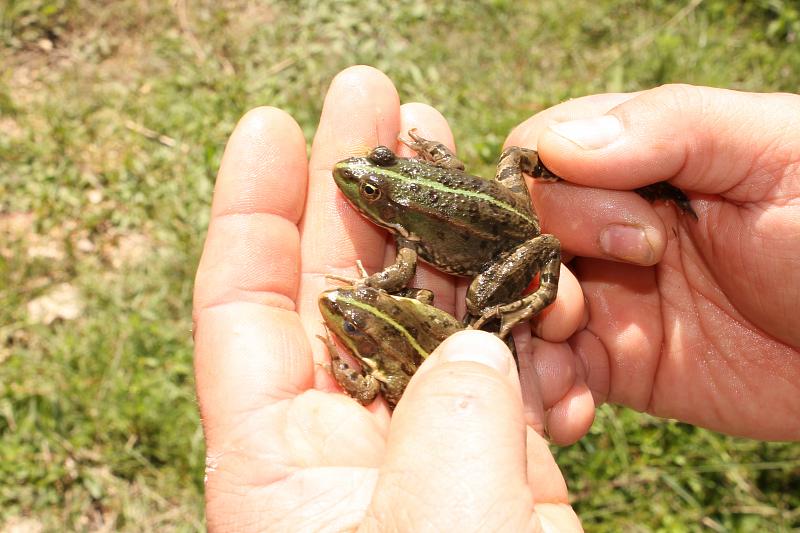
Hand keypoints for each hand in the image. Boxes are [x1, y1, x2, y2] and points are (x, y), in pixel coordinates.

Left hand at [193, 66, 582, 529]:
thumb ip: (447, 439)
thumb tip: (479, 350)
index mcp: (281, 466)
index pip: (244, 311)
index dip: (250, 211)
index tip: (271, 126)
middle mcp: (346, 441)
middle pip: (340, 286)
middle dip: (357, 187)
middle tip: (379, 94)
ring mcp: (425, 445)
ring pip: (431, 312)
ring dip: (449, 233)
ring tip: (463, 150)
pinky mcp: (497, 462)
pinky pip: (505, 361)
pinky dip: (521, 312)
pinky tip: (532, 261)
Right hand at [508, 84, 799, 440]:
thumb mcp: (776, 152)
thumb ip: (670, 127)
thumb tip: (556, 144)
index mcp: (637, 159)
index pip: (540, 161)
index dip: (555, 199)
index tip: (630, 240)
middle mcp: (606, 224)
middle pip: (516, 238)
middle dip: (530, 277)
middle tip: (577, 313)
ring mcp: (607, 295)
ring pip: (522, 308)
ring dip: (521, 344)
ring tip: (561, 379)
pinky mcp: (619, 362)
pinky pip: (556, 373)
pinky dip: (547, 394)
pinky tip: (573, 416)